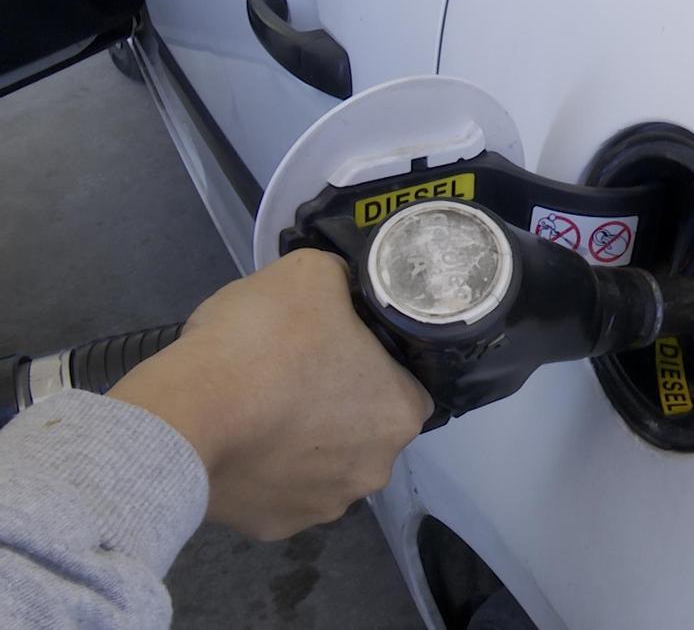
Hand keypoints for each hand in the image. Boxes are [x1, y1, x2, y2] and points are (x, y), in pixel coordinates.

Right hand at [109, 249, 431, 539]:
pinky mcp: (276, 527)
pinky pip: (277, 491)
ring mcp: (325, 506)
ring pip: (320, 463)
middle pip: (363, 427)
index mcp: (401, 414)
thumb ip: (340, 280)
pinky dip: (262, 471)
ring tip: (256, 407)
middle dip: (334, 403)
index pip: (404, 384)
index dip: (372, 362)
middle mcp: (375, 470)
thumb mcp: (311, 273)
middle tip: (291, 372)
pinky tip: (237, 442)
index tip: (335, 347)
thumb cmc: (264, 342)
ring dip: (299, 440)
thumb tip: (340, 287)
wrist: (183, 414)